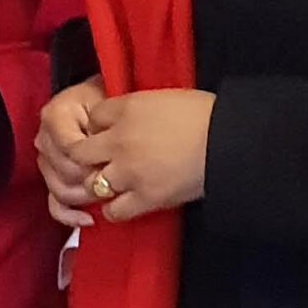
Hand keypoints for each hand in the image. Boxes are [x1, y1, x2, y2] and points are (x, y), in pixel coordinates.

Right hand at [35, 76, 106, 225]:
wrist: (105, 102)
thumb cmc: (111, 102)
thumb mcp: (110, 104)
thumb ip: (104, 126)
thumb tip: (104, 162)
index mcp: (54, 115)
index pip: (71, 149)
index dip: (92, 161)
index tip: (115, 161)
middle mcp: (44, 137)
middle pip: (64, 173)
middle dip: (91, 180)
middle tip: (116, 179)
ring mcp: (45, 159)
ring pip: (59, 190)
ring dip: (85, 196)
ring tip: (108, 193)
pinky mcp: (50, 178)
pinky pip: (53, 203)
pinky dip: (70, 215)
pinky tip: (88, 219)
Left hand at [73, 89, 214, 222]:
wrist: (228, 140)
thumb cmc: (202, 113)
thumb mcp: (161, 97)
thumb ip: (132, 107)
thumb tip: (115, 118)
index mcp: (127, 110)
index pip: (93, 117)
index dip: (97, 126)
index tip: (105, 131)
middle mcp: (121, 141)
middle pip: (80, 153)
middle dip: (86, 157)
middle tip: (99, 160)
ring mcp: (130, 172)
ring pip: (92, 184)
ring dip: (98, 183)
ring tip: (112, 183)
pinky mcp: (145, 198)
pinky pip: (113, 211)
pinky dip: (113, 209)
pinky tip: (121, 202)